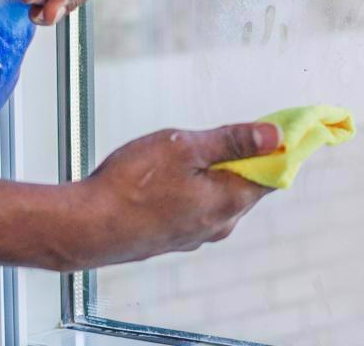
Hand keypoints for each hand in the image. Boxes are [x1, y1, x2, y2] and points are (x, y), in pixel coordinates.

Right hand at [63, 122, 281, 269]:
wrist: (87, 227)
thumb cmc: (131, 185)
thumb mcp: (184, 147)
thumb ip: (232, 142)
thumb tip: (273, 136)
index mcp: (228, 202)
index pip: (273, 174)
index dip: (277, 148)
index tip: (274, 127)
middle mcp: (219, 225)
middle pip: (247, 185)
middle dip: (241, 157)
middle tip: (216, 132)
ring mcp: (196, 234)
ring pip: (220, 195)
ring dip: (214, 171)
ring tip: (182, 152)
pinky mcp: (174, 236)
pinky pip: (199, 206)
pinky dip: (195, 187)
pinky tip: (167, 175)